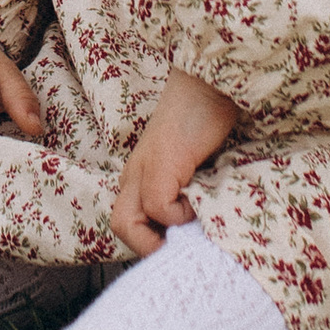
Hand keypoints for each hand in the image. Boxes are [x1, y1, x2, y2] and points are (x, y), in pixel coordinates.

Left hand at [111, 70, 241, 258]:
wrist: (209, 84)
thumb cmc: (207, 122)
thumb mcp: (192, 167)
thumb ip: (187, 193)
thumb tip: (198, 231)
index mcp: (139, 174)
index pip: (128, 222)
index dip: (151, 240)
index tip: (180, 243)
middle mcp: (135, 173)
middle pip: (120, 225)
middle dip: (149, 245)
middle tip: (183, 242)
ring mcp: (143, 169)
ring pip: (126, 223)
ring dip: (159, 236)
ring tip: (189, 226)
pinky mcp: (160, 164)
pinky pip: (157, 208)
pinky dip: (179, 214)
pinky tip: (198, 199)